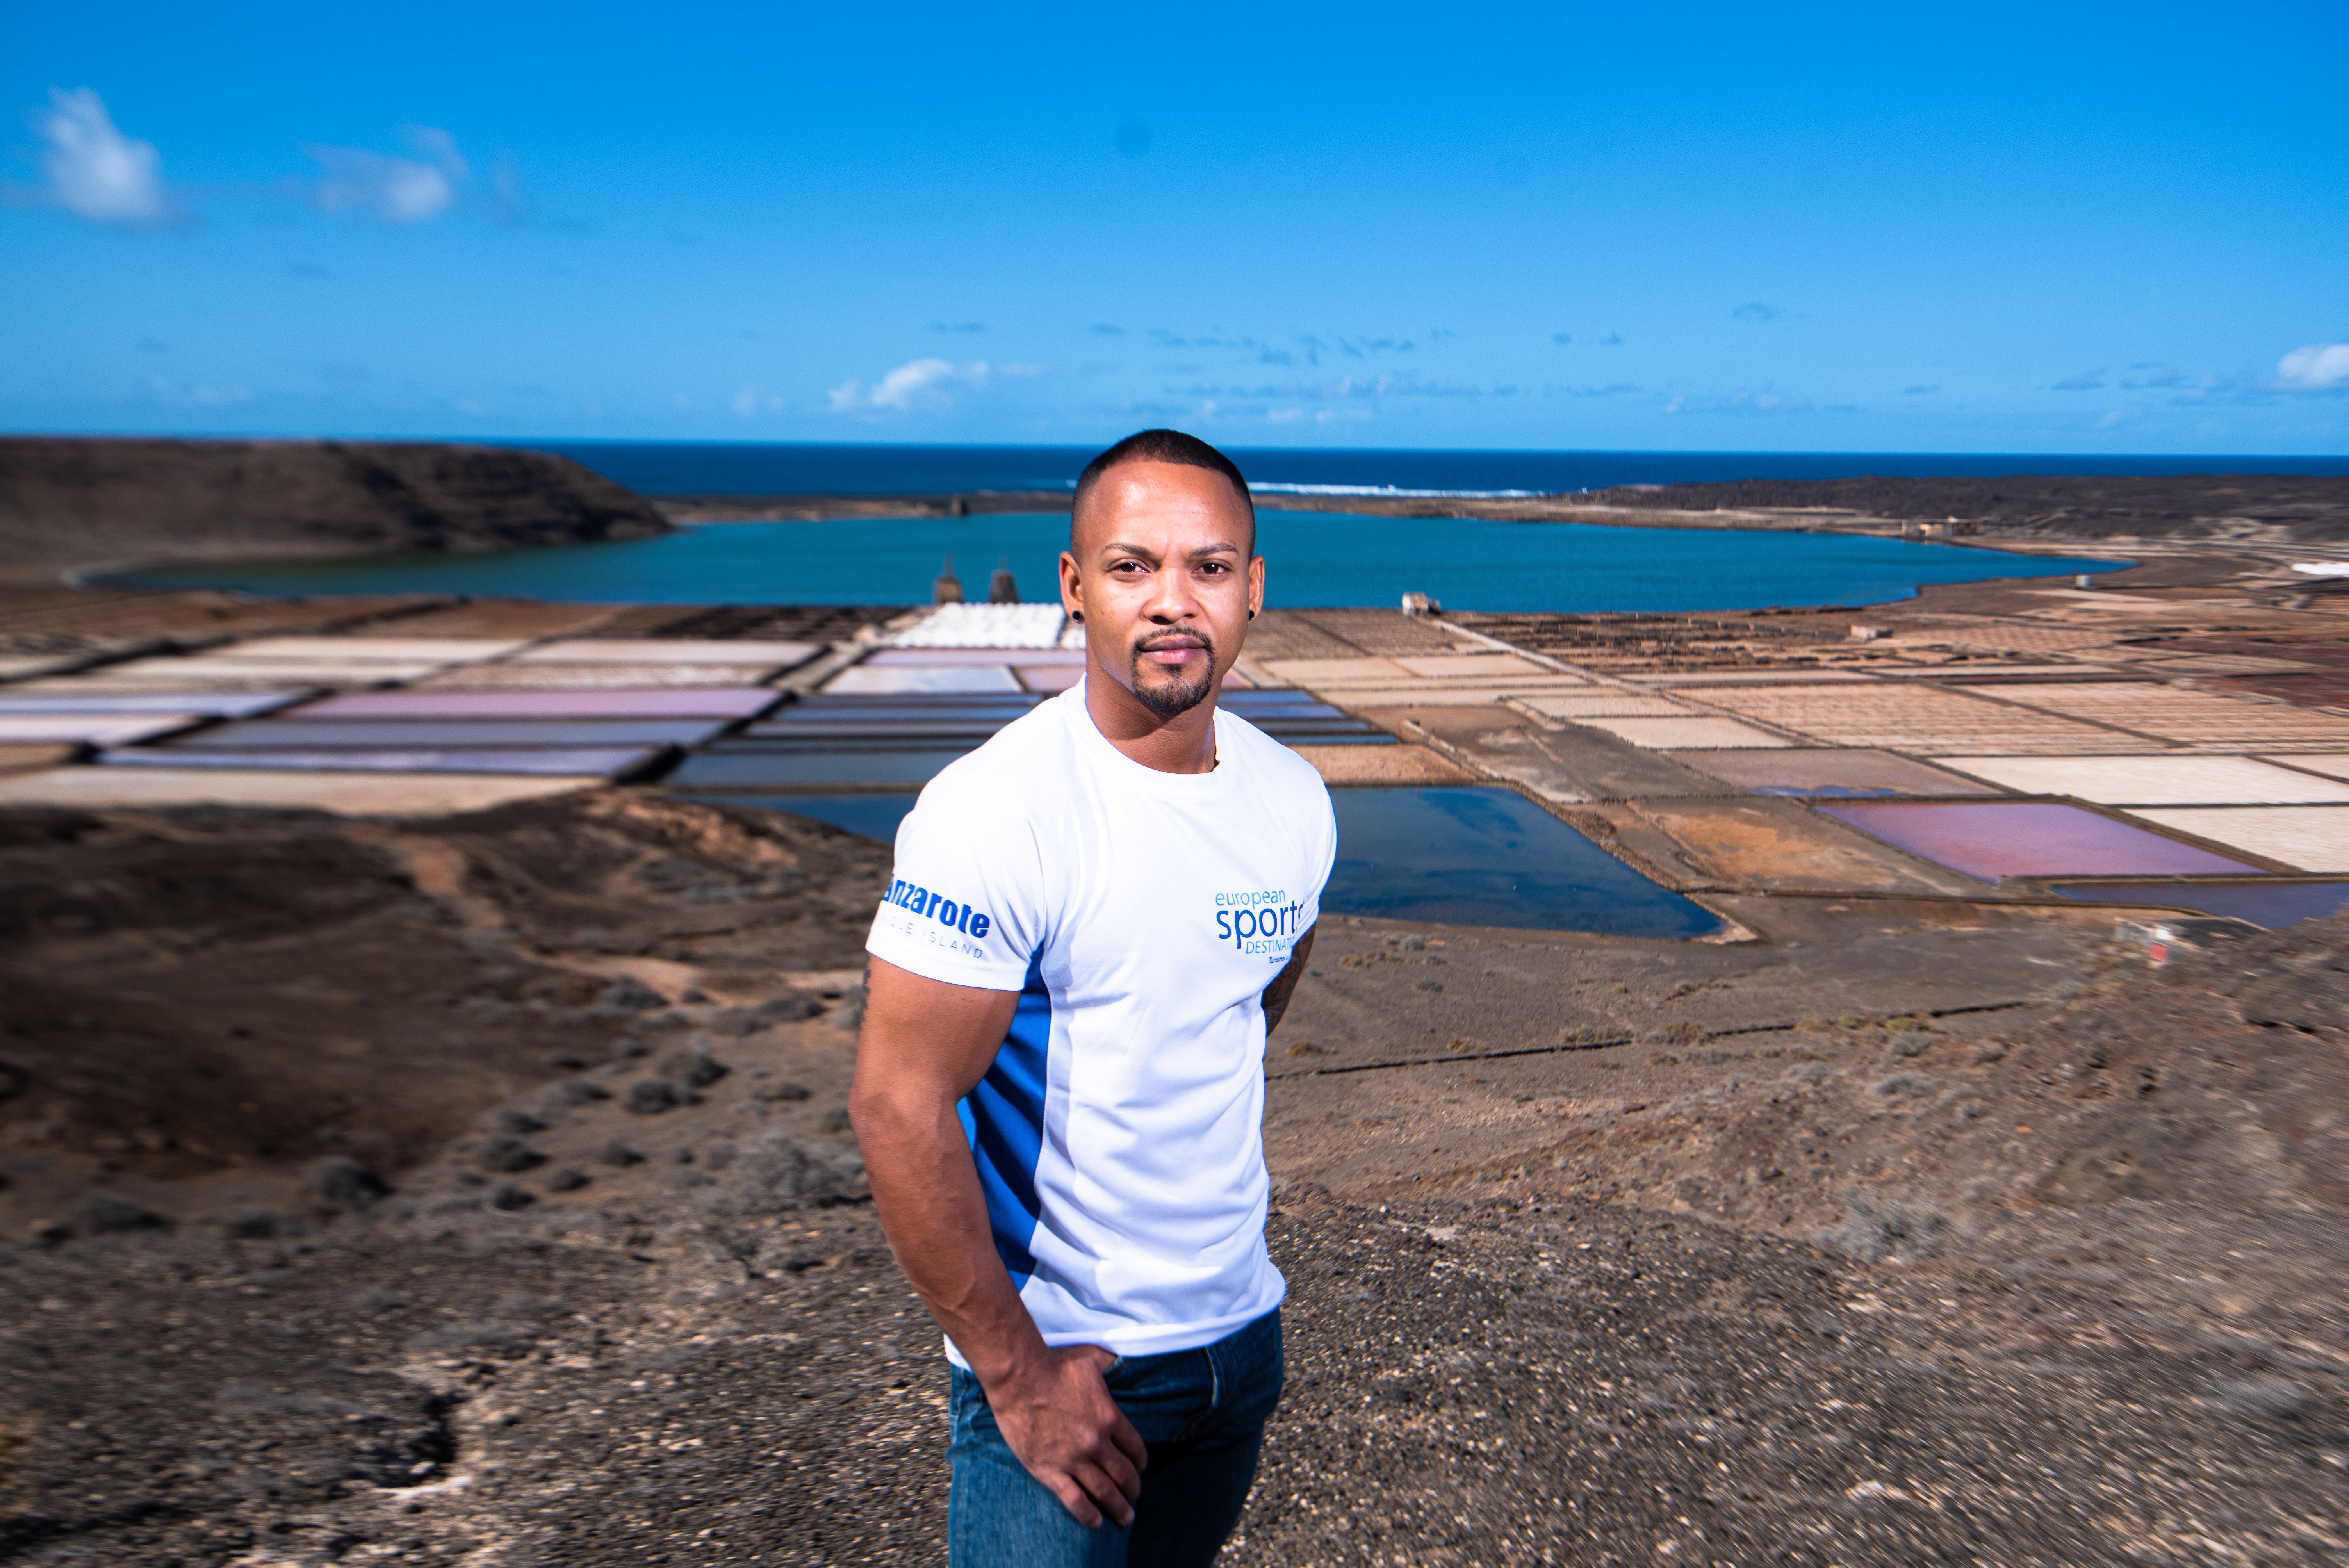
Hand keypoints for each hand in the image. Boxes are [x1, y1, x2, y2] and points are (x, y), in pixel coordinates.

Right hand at [983, 1344, 1146, 1527]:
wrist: (1018, 1378)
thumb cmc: (1053, 1365)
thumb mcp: (1091, 1359)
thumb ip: (1110, 1363)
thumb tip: (1122, 1357)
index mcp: (1109, 1417)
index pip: (1135, 1448)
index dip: (1140, 1461)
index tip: (1140, 1467)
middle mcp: (1096, 1443)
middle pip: (1123, 1474)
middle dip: (1132, 1488)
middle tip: (1134, 1496)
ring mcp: (1073, 1459)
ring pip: (1103, 1492)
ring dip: (1118, 1507)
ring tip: (1125, 1517)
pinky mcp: (1049, 1470)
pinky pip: (1073, 1500)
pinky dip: (1088, 1514)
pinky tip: (1096, 1522)